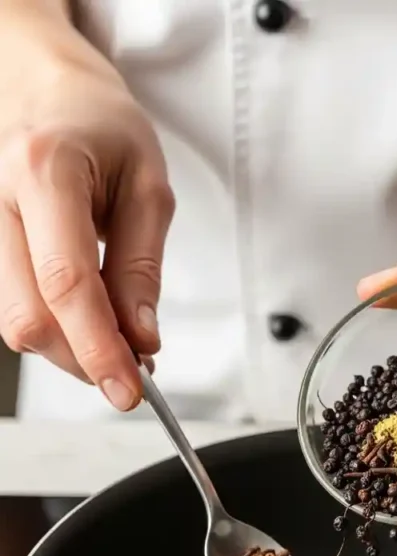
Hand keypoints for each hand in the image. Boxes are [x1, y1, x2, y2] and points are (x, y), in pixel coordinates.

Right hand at [0, 21, 173, 409]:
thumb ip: (142, 270)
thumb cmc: (104, 130)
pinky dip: (58, 332)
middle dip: (85, 357)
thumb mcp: (149, 189)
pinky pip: (16, 310)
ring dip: (72, 350)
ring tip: (118, 340)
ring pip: (17, 323)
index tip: (129, 388)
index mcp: (44, 171)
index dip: (98, 348)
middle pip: (30, 317)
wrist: (51, 95)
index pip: (66, 284)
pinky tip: (90, 323)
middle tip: (135, 368)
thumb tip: (141, 340)